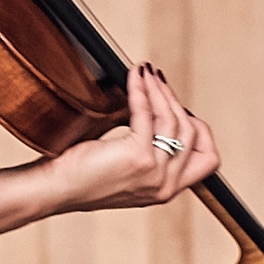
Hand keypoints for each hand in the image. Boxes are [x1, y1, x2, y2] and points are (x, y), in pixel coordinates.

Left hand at [34, 63, 221, 219]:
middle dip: (174, 101)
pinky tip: (134, 77)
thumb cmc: (82, 176)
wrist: (54, 190)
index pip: (208, 160)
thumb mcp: (127, 167)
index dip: (199, 130)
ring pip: (174, 120)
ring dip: (160, 91)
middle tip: (157, 80)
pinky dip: (141, 90)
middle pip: (192, 133)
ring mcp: (154, 174)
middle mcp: (166, 186)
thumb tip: (160, 106)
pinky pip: (148, 114)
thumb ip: (150, 149)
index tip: (178, 109)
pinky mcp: (138, 157)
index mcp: (166, 190)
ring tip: (146, 74)